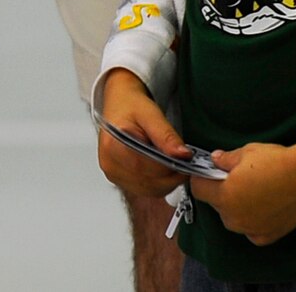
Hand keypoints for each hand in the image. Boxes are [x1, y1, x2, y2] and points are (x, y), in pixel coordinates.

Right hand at [96, 69, 197, 197]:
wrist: (119, 104)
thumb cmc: (131, 106)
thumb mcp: (151, 114)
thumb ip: (166, 136)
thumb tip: (183, 155)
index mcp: (113, 145)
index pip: (145, 167)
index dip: (169, 167)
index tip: (186, 160)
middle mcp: (109, 163)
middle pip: (148, 182)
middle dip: (171, 176)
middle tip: (185, 163)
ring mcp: (113, 173)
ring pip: (149, 190)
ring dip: (167, 182)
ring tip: (175, 165)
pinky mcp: (119, 179)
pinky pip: (145, 190)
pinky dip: (159, 184)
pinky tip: (164, 170)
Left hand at [189, 138, 295, 244]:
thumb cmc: (276, 162)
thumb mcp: (245, 153)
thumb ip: (225, 159)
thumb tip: (215, 159)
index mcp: (224, 196)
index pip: (199, 189)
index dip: (201, 179)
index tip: (207, 173)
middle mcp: (235, 218)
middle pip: (217, 205)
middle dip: (221, 192)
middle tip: (235, 179)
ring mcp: (252, 229)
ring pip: (234, 219)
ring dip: (237, 208)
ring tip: (253, 191)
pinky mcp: (269, 235)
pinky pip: (252, 230)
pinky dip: (254, 221)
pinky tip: (263, 207)